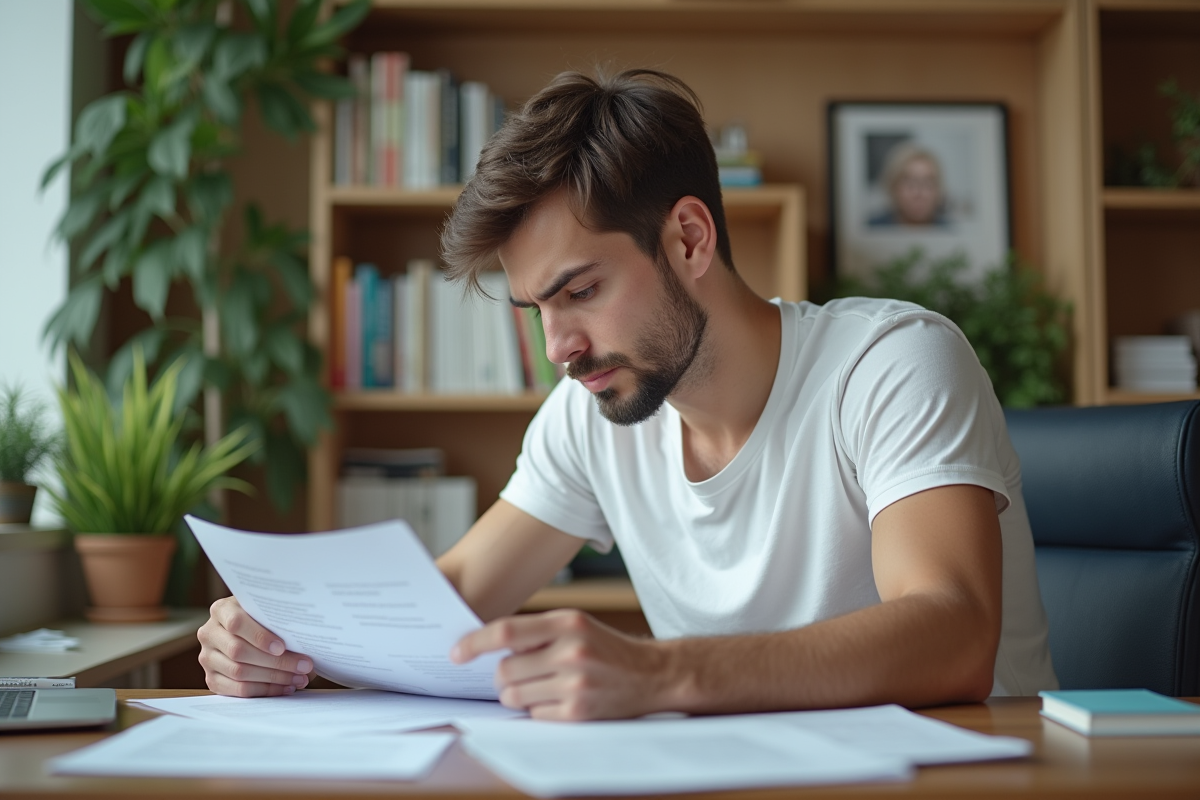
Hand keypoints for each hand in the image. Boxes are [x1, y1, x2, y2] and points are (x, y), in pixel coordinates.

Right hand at [197, 597, 313, 696]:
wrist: (245, 630)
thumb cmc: (263, 618)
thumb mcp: (267, 611)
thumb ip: (278, 619)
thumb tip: (308, 638)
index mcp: (221, 610)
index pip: (236, 623)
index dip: (259, 637)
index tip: (282, 647)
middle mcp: (209, 633)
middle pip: (239, 651)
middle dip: (275, 662)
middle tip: (304, 666)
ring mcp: (207, 658)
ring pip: (239, 672)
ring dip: (274, 678)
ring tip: (300, 678)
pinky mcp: (212, 679)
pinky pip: (238, 690)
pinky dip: (265, 690)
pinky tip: (285, 687)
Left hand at [451, 609, 673, 720]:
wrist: (653, 674)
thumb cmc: (607, 648)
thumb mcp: (576, 625)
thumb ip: (537, 631)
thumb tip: (488, 646)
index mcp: (567, 622)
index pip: (506, 631)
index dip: (474, 642)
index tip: (456, 653)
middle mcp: (571, 651)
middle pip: (505, 670)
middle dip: (503, 676)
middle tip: (516, 674)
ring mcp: (575, 684)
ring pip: (514, 695)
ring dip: (517, 694)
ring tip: (539, 687)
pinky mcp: (578, 713)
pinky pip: (534, 715)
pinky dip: (538, 710)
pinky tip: (559, 699)